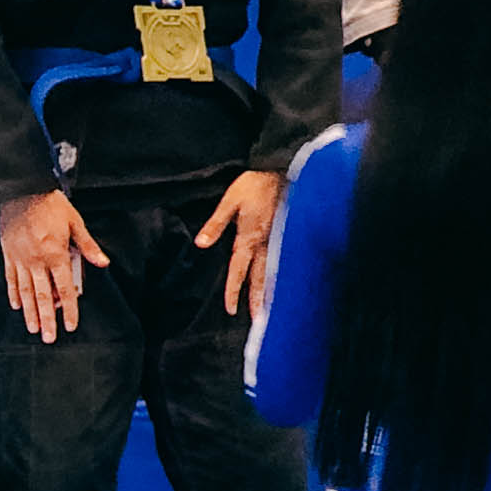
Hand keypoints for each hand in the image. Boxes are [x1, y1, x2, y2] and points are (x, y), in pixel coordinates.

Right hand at [0, 187, 108, 342]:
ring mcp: (20, 259)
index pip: (64, 289)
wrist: (21, 189)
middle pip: (42, 296)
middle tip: (48, 338)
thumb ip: (88, 246)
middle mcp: (37, 261)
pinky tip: (16, 306)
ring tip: (33, 328)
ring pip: (25, 291)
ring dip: (30, 312)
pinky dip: (13, 293)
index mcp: (55, 254)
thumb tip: (103, 262)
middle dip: (47, 319)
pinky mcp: (8, 254)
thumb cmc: (50, 204)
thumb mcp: (75, 222)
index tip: (71, 326)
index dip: (69, 309)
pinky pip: (10, 278)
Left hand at [196, 166, 281, 317]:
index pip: (239, 269)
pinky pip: (286, 260)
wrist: (283, 168)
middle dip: (258, 300)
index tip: (231, 309)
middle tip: (259, 322)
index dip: (234, 290)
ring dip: (272, 292)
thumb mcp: (230, 201)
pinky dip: (284, 276)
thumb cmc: (255, 183)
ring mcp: (280, 239)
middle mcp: (266, 242)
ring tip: (273, 311)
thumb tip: (200, 244)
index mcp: (249, 236)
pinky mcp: (289, 233)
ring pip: (275, 271)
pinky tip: (286, 286)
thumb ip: (216, 224)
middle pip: (261, 277)